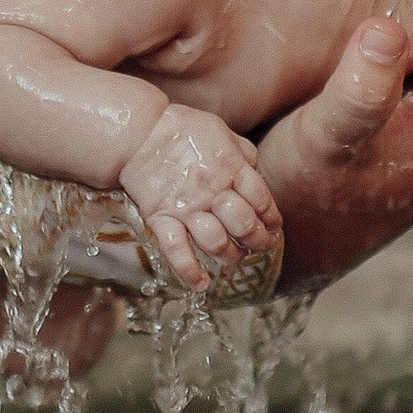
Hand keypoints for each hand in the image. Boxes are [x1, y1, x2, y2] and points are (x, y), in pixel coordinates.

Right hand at [119, 104, 283, 292]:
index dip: (271, 219)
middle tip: (259, 246)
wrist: (140, 132)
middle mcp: (213, 191)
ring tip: (233, 257)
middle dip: (258, 242)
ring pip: (217, 243)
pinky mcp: (162, 218)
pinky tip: (201, 284)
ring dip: (230, 256)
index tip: (272, 226)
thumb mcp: (223, 132)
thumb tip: (256, 175)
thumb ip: (243, 155)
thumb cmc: (184, 129)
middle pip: (245, 227)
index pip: (263, 202)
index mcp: (232, 168)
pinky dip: (189, 272)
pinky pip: (176, 251)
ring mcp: (187, 207)